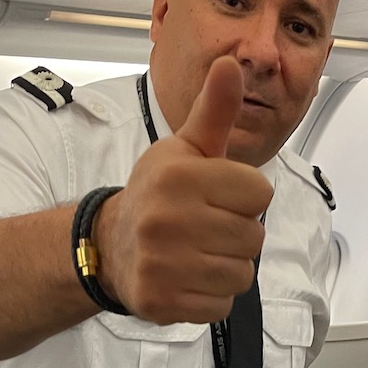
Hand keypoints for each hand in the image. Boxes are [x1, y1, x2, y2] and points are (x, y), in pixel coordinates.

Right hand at [93, 56, 273, 323]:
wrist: (108, 247)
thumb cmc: (158, 194)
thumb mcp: (184, 149)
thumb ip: (214, 111)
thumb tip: (230, 63)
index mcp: (179, 176)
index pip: (260, 193)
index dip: (244, 196)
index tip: (215, 197)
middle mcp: (168, 219)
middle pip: (254, 237)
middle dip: (237, 234)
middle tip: (205, 229)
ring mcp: (163, 263)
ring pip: (241, 275)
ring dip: (226, 268)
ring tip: (197, 254)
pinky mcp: (162, 300)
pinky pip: (220, 305)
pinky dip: (210, 297)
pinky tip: (187, 278)